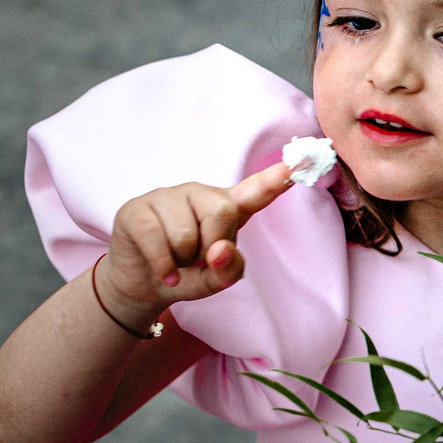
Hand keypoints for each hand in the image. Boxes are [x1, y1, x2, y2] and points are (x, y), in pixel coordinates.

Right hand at [97, 161, 295, 325]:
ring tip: (175, 260)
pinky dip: (163, 266)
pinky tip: (163, 273)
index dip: (278, 176)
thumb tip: (219, 250)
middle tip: (197, 259)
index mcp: (227, 207)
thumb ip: (228, 270)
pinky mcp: (137, 209)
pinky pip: (157, 240)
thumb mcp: (214, 281)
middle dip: (210, 247)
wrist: (141, 284)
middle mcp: (199, 194)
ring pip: (186, 233)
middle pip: (222, 213)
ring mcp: (166, 196)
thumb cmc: (186, 274)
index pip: (257, 189)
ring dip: (182, 260)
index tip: (305, 158)